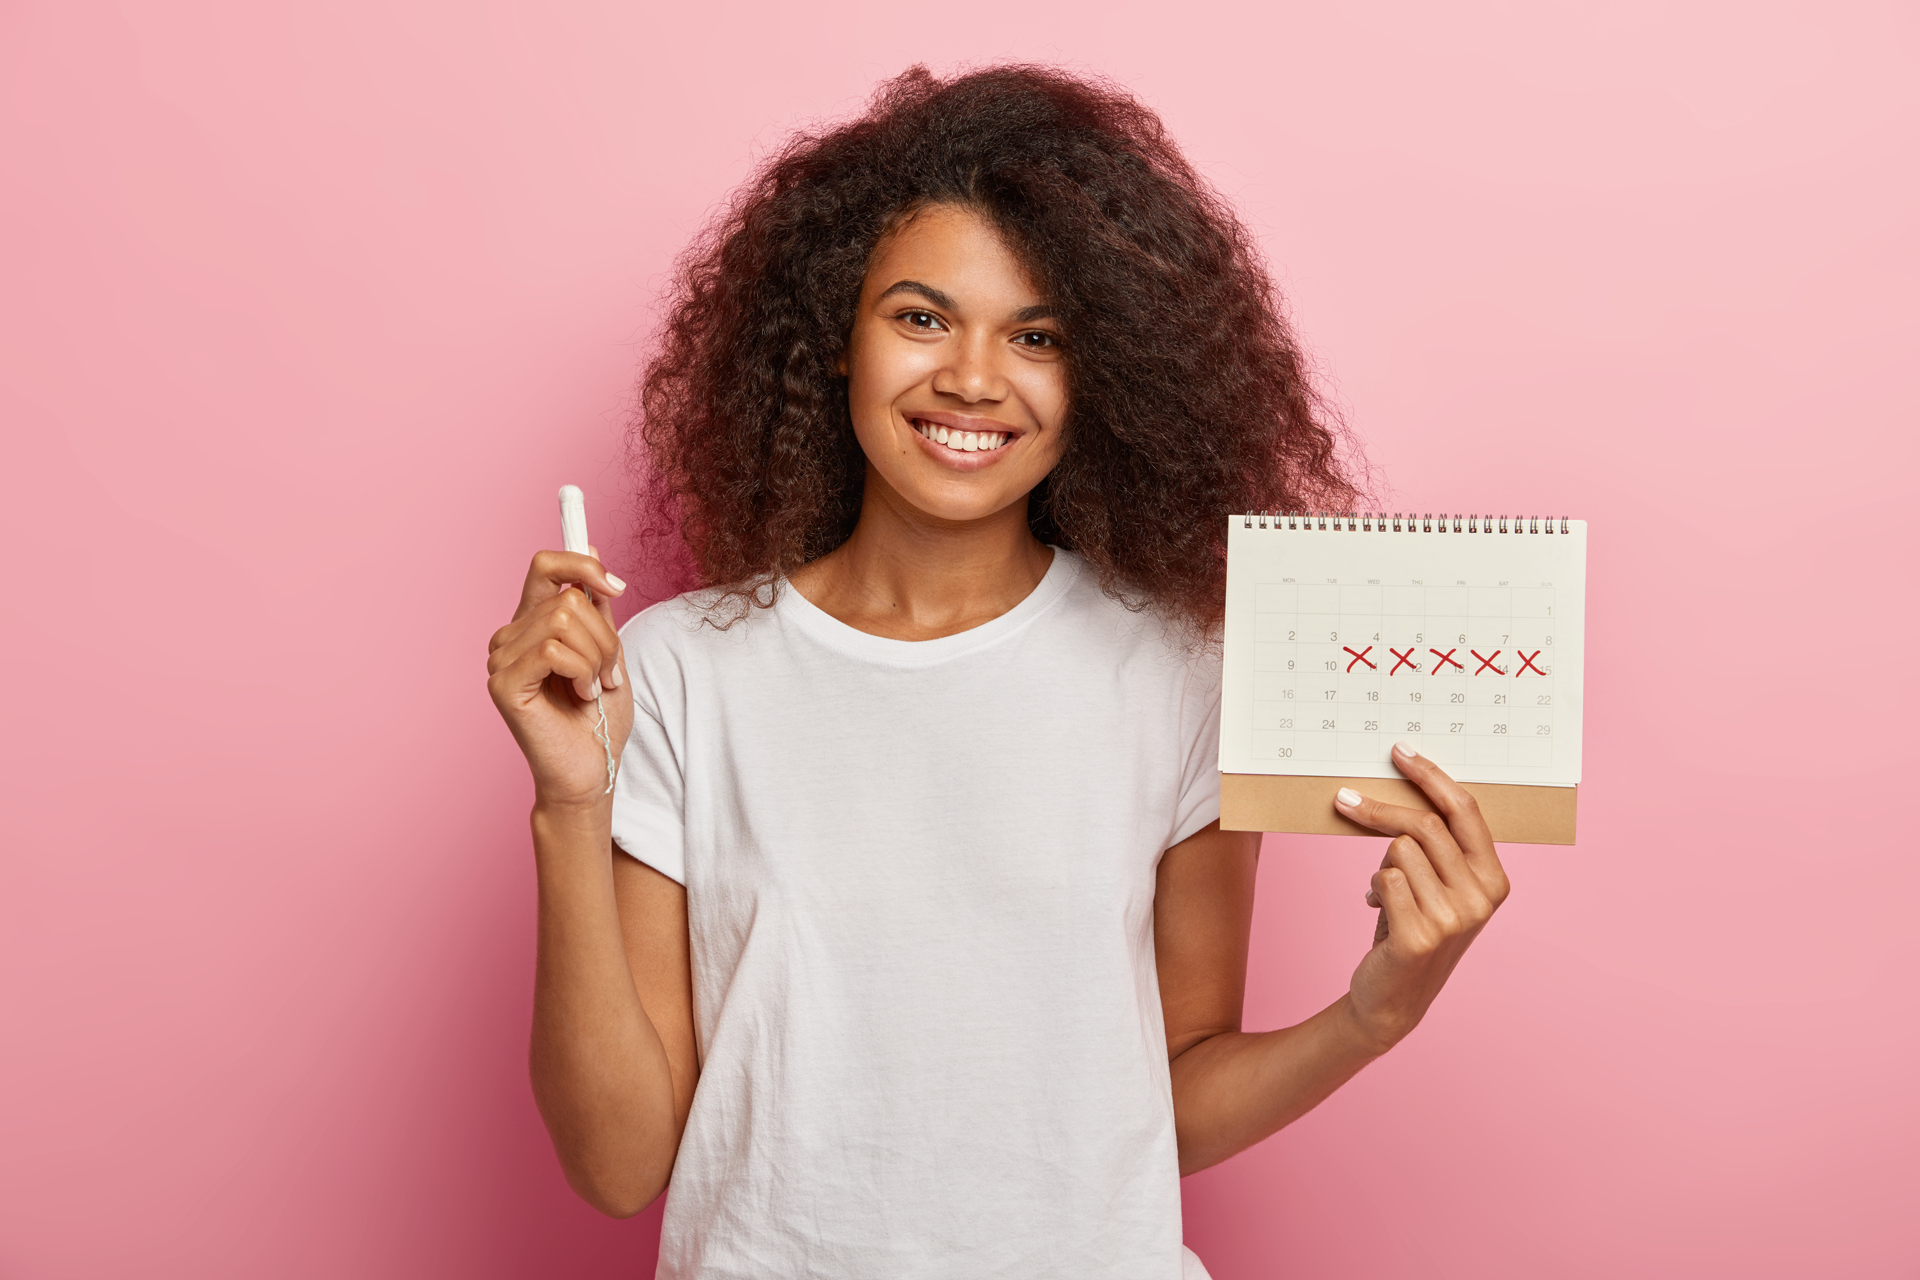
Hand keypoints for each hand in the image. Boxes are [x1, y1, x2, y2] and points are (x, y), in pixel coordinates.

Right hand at [487, 548, 634, 811]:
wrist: (592, 773)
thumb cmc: (598, 720)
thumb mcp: (607, 652)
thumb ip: (596, 606)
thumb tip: (590, 549)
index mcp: (532, 625)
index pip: (545, 567)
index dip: (581, 565)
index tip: (617, 586)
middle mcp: (509, 638)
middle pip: (568, 599)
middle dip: (606, 636)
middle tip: (609, 673)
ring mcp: (501, 660)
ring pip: (563, 621)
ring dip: (597, 657)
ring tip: (596, 687)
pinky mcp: (503, 684)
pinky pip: (552, 650)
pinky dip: (581, 671)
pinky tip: (582, 696)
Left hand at [1333, 742, 1511, 1054]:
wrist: (1392, 999)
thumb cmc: (1411, 929)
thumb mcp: (1436, 885)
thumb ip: (1436, 846)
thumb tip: (1402, 784)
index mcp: (1494, 879)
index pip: (1465, 810)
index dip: (1431, 776)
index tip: (1399, 751)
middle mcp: (1482, 898)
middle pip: (1425, 824)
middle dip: (1380, 809)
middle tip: (1345, 799)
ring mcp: (1455, 919)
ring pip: (1398, 850)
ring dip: (1381, 865)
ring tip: (1387, 895)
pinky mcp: (1421, 935)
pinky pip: (1385, 879)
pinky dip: (1374, 888)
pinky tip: (1377, 910)